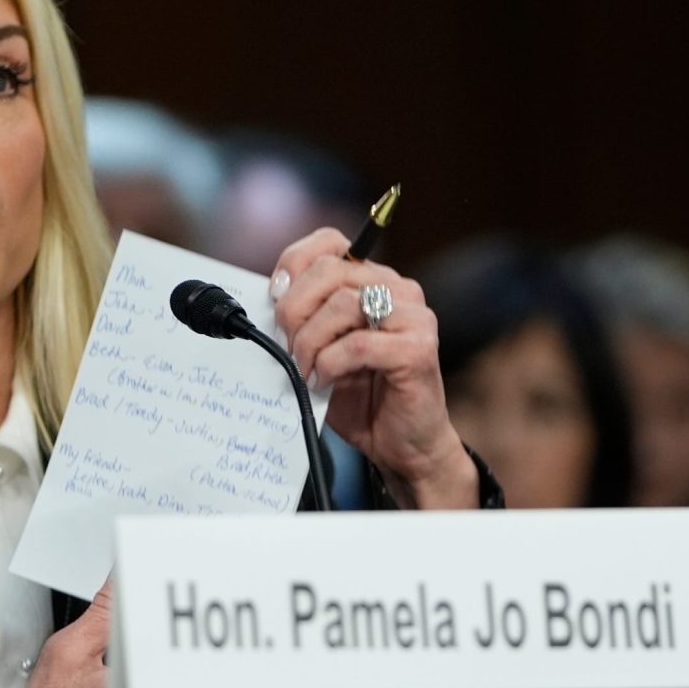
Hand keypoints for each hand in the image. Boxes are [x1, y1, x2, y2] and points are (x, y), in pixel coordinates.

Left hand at [272, 228, 478, 509]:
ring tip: (306, 368)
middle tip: (288, 344)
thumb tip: (269, 298)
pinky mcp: (419, 349)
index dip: (294, 263)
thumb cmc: (363, 398)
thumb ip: (304, 319)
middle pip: (330, 272)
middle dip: (295, 309)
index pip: (330, 242)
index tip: (275, 296)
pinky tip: (325, 381)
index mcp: (374, 281)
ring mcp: (414, 318)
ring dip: (311, 341)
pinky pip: (359, 344)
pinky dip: (331, 363)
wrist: (402, 445)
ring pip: (343, 305)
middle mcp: (399, 290)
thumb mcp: (322, 349)